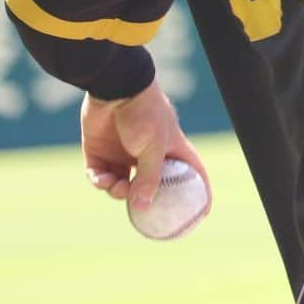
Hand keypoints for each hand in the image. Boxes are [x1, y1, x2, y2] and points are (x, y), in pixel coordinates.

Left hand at [81, 79, 211, 212]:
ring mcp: (123, 152)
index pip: (191, 172)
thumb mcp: (153, 147)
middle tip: (138, 210)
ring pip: (121, 184)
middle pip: (149, 185)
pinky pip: (100, 175)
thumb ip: (148, 178)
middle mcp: (147, 153)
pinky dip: (100, 181)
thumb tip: (142, 207)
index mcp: (170, 148)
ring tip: (116, 187)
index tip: (203, 214)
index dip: (199, 191)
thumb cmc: (144, 113)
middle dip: (143, 200)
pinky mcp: (100, 151)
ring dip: (117, 191)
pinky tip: (101, 178)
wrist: (115, 89)